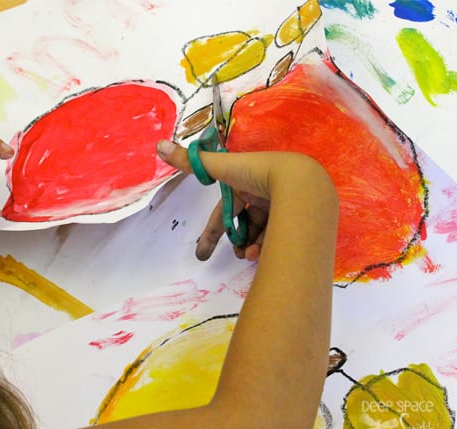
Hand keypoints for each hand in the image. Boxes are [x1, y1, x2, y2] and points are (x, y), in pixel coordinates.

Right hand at [156, 139, 323, 261]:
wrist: (298, 182)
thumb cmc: (257, 172)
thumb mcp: (222, 167)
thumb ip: (191, 162)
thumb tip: (158, 145)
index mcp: (245, 183)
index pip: (224, 211)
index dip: (213, 232)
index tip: (202, 253)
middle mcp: (264, 194)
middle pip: (245, 224)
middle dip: (237, 242)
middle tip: (235, 255)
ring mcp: (282, 206)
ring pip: (261, 233)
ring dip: (251, 246)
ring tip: (249, 256)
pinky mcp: (296, 218)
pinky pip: (278, 237)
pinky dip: (267, 247)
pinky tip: (261, 254)